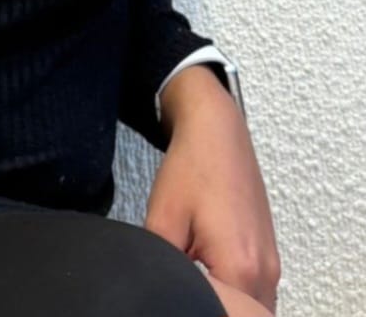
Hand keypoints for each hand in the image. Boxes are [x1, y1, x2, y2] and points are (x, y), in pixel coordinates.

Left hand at [144, 73, 280, 313]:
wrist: (216, 131)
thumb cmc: (193, 167)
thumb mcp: (162, 220)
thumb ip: (161, 267)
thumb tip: (158, 290)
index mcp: (240, 267)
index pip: (224, 316)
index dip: (195, 308)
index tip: (178, 293)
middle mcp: (264, 271)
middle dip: (218, 311)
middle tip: (187, 294)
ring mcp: (271, 264)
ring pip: (254, 311)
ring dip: (230, 308)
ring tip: (198, 286)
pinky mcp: (269, 255)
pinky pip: (259, 294)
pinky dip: (239, 298)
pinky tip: (212, 282)